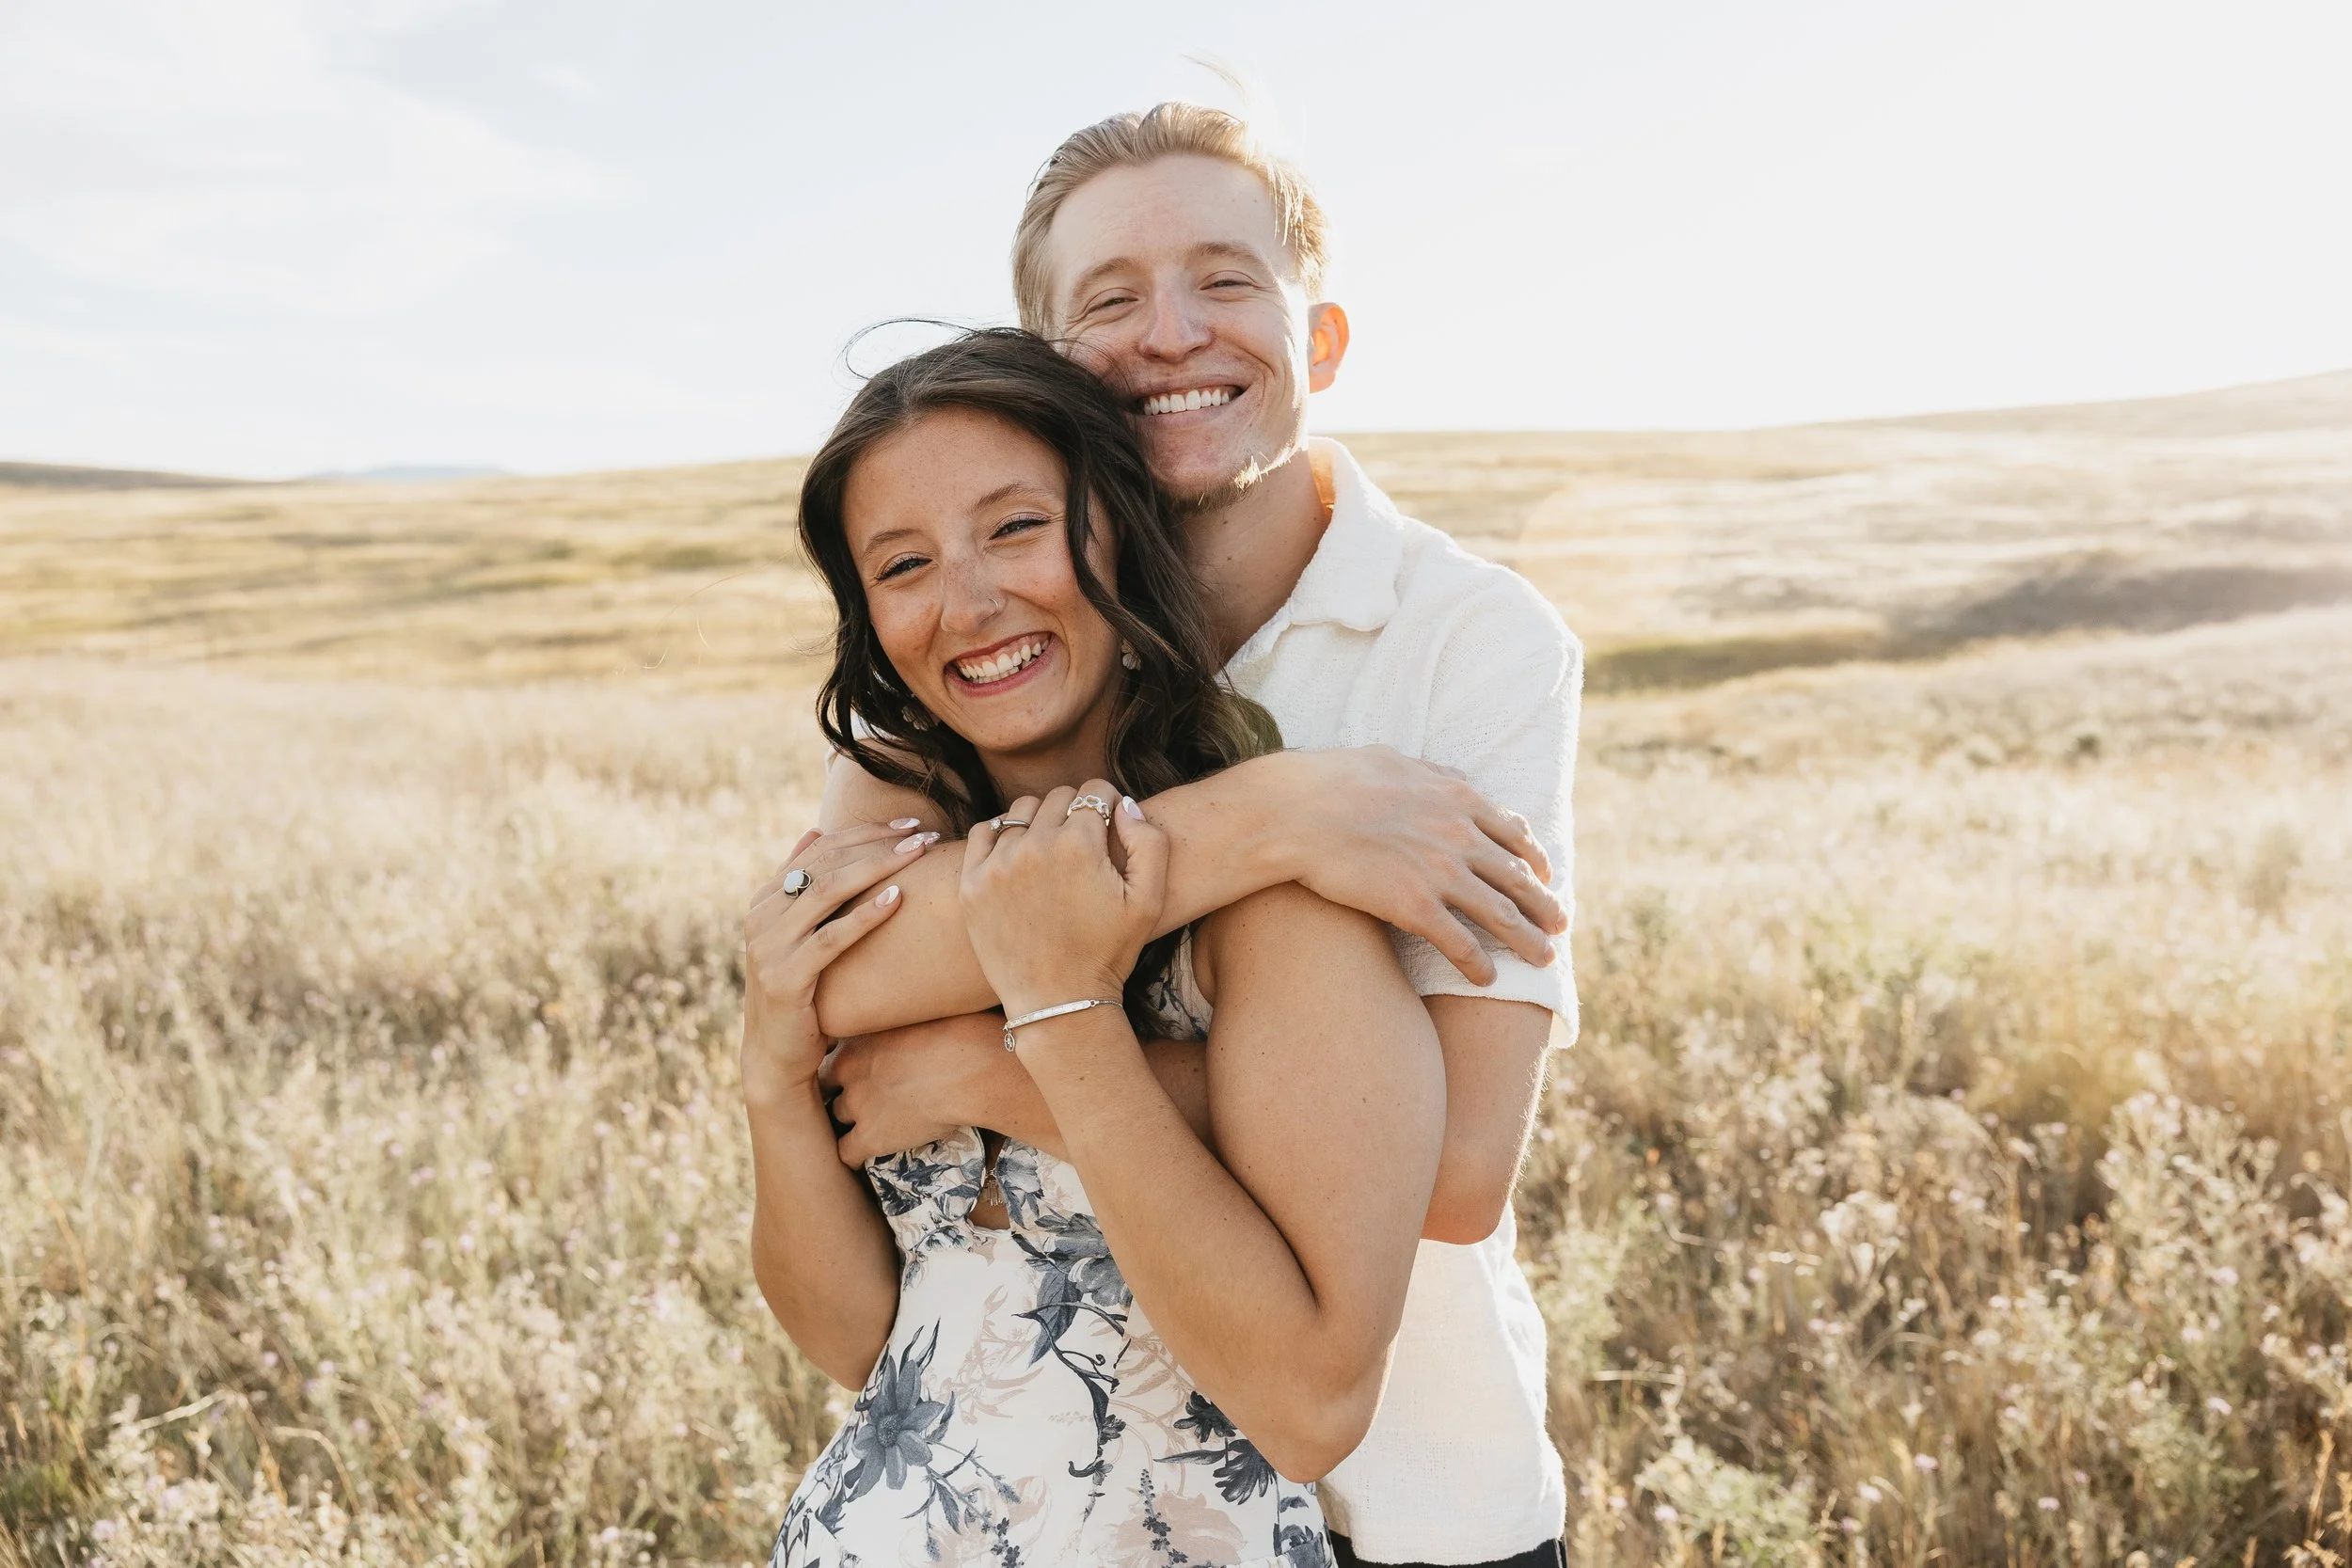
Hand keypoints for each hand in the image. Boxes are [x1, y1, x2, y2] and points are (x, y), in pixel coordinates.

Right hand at [740, 820, 933, 1106]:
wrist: (774, 1056)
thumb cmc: (798, 994)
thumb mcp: (793, 936)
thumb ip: (800, 887)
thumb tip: (816, 830)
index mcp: (764, 901)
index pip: (819, 850)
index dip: (865, 833)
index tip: (909, 825)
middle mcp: (761, 918)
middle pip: (826, 864)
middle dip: (878, 844)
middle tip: (923, 835)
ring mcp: (768, 947)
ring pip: (828, 892)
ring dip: (878, 867)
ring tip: (918, 854)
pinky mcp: (785, 978)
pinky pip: (831, 938)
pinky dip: (866, 915)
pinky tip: (897, 898)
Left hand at [822, 1013, 1023, 1164]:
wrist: (969, 1068)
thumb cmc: (960, 1033)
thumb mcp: (923, 1013)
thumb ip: (904, 1024)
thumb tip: (917, 1021)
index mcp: (860, 1039)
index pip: (833, 1054)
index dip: (846, 1066)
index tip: (862, 1071)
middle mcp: (850, 1071)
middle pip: (829, 1085)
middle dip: (842, 1090)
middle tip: (864, 1095)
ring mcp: (858, 1104)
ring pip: (837, 1116)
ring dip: (849, 1121)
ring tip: (868, 1123)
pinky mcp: (871, 1137)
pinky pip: (845, 1153)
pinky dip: (854, 1155)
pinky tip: (867, 1153)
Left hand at [959, 781, 1166, 1018]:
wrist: (1058, 1002)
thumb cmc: (1109, 952)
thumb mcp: (1149, 900)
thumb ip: (1149, 841)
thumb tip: (1124, 804)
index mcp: (1079, 844)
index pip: (1094, 791)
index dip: (1108, 805)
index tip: (1109, 828)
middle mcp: (1034, 845)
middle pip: (1058, 797)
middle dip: (1076, 812)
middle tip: (1084, 845)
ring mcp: (997, 863)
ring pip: (1021, 811)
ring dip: (1039, 821)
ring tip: (1052, 853)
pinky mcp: (972, 883)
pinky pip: (984, 832)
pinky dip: (1002, 835)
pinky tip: (1019, 857)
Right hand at [1268, 747, 1564, 985]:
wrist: (1295, 810)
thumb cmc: (1332, 780)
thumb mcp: (1394, 759)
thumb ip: (1433, 771)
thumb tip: (1457, 776)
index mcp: (1458, 798)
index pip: (1514, 834)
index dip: (1535, 860)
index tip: (1545, 877)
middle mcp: (1459, 835)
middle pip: (1518, 878)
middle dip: (1545, 905)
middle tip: (1561, 925)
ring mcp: (1440, 872)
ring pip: (1501, 914)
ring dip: (1528, 941)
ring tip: (1543, 961)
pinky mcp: (1414, 906)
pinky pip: (1460, 942)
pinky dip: (1479, 964)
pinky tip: (1487, 979)